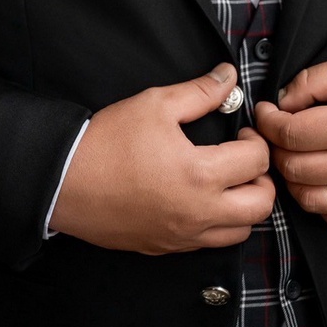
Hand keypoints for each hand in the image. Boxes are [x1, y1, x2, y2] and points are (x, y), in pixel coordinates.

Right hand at [50, 64, 274, 253]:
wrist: (64, 181)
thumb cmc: (108, 142)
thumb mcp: (156, 104)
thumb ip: (200, 91)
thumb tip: (229, 77)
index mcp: (200, 174)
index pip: (257, 161)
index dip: (256, 140)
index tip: (241, 131)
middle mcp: (197, 213)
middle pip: (261, 207)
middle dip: (262, 179)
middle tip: (245, 159)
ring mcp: (182, 236)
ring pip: (240, 233)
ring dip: (244, 206)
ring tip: (227, 181)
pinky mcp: (165, 248)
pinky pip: (208, 244)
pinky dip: (217, 224)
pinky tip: (200, 200)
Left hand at [255, 54, 326, 228]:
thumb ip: (314, 80)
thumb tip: (281, 102)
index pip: (291, 133)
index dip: (268, 122)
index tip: (265, 112)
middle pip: (294, 168)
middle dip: (275, 148)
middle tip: (277, 133)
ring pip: (308, 199)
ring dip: (291, 179)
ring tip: (294, 156)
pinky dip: (317, 202)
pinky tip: (318, 178)